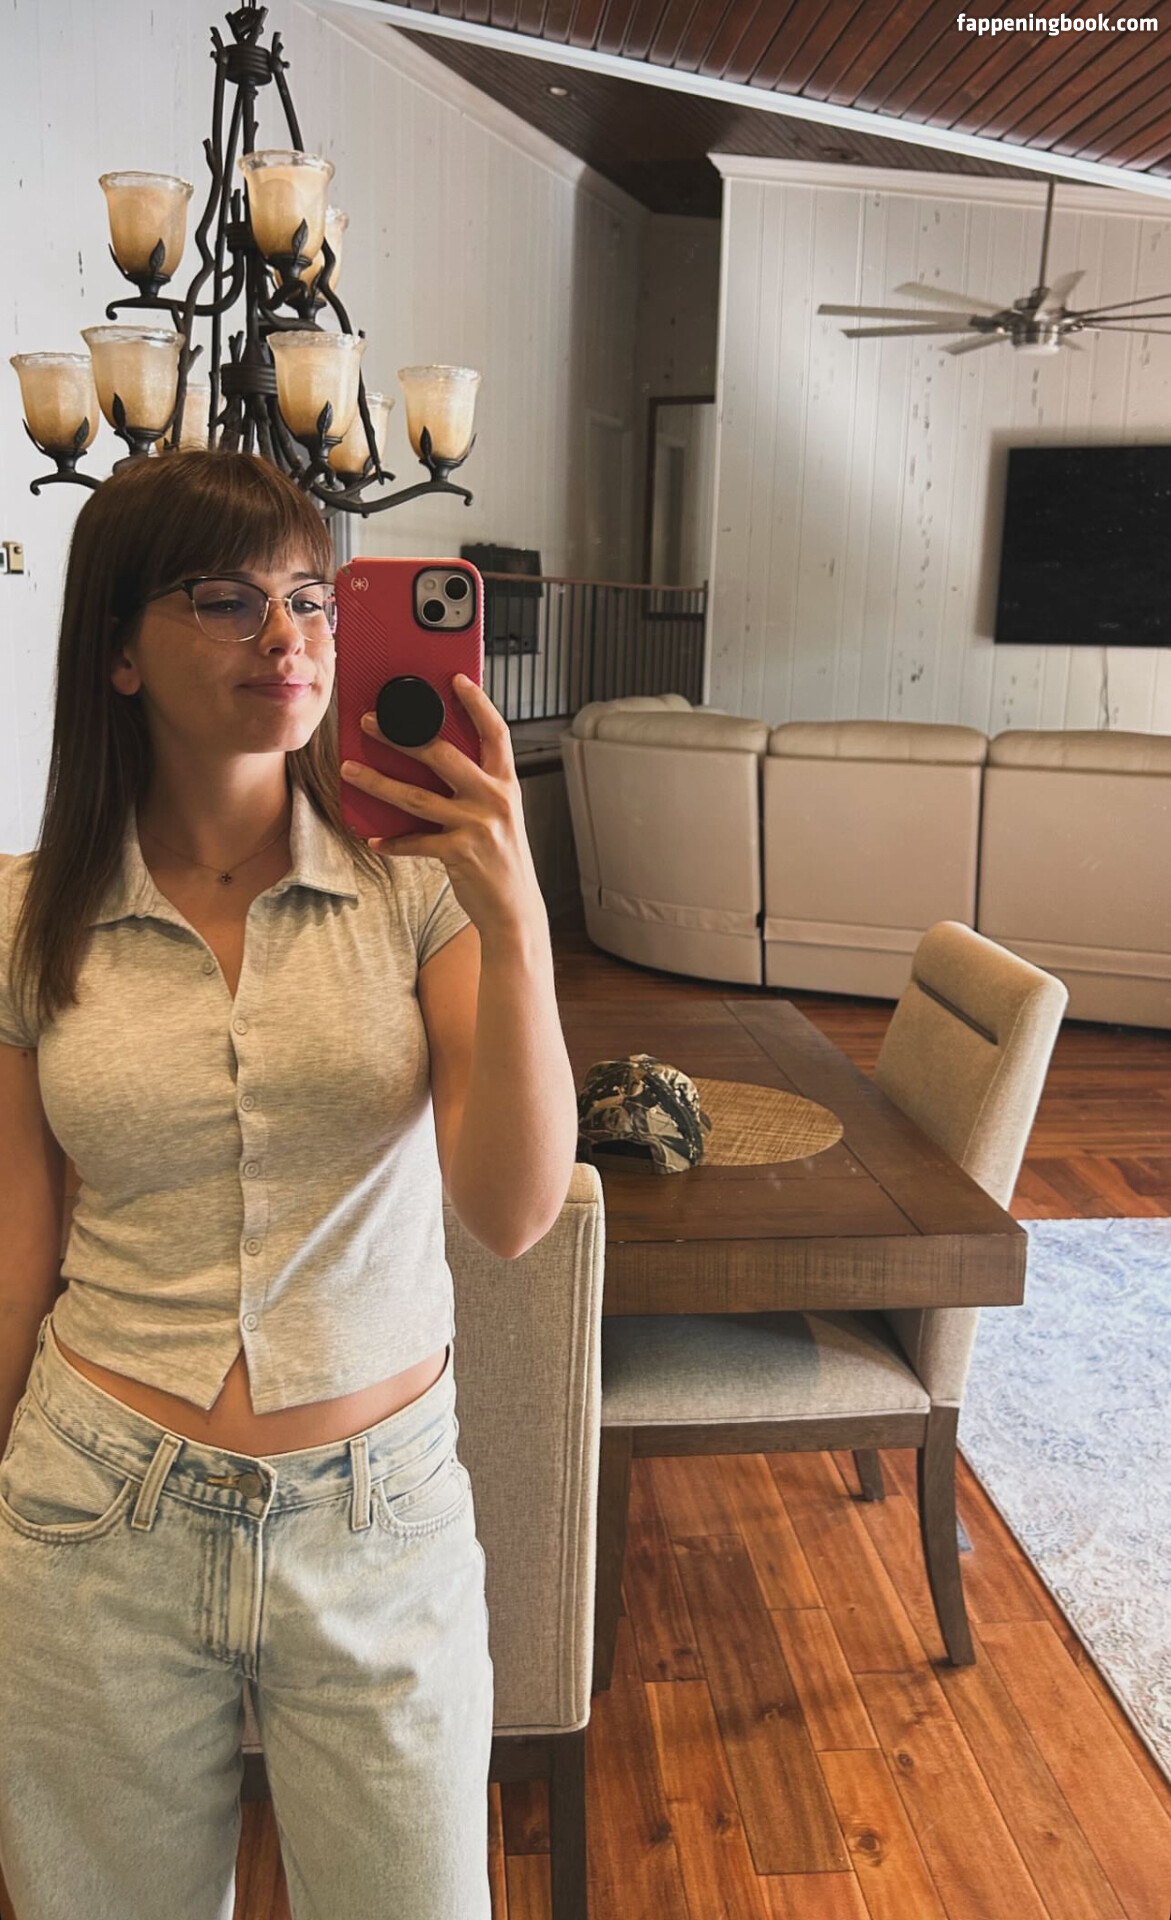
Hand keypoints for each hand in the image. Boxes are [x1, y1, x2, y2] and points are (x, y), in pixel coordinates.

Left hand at [340, 674, 544, 942]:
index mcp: (507, 783)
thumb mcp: (500, 814)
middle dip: (401, 735)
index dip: (477, 703)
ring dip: (378, 782)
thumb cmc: (502, 857)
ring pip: (417, 796)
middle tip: (370, 722)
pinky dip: (392, 841)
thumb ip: (478, 786)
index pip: (495, 732)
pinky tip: (373, 838)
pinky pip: (415, 842)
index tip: (455, 679)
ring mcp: (477, 826)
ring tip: (350, 770)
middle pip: (443, 754)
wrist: (515, 907)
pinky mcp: (460, 853)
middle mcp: (495, 799)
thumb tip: (434, 758)